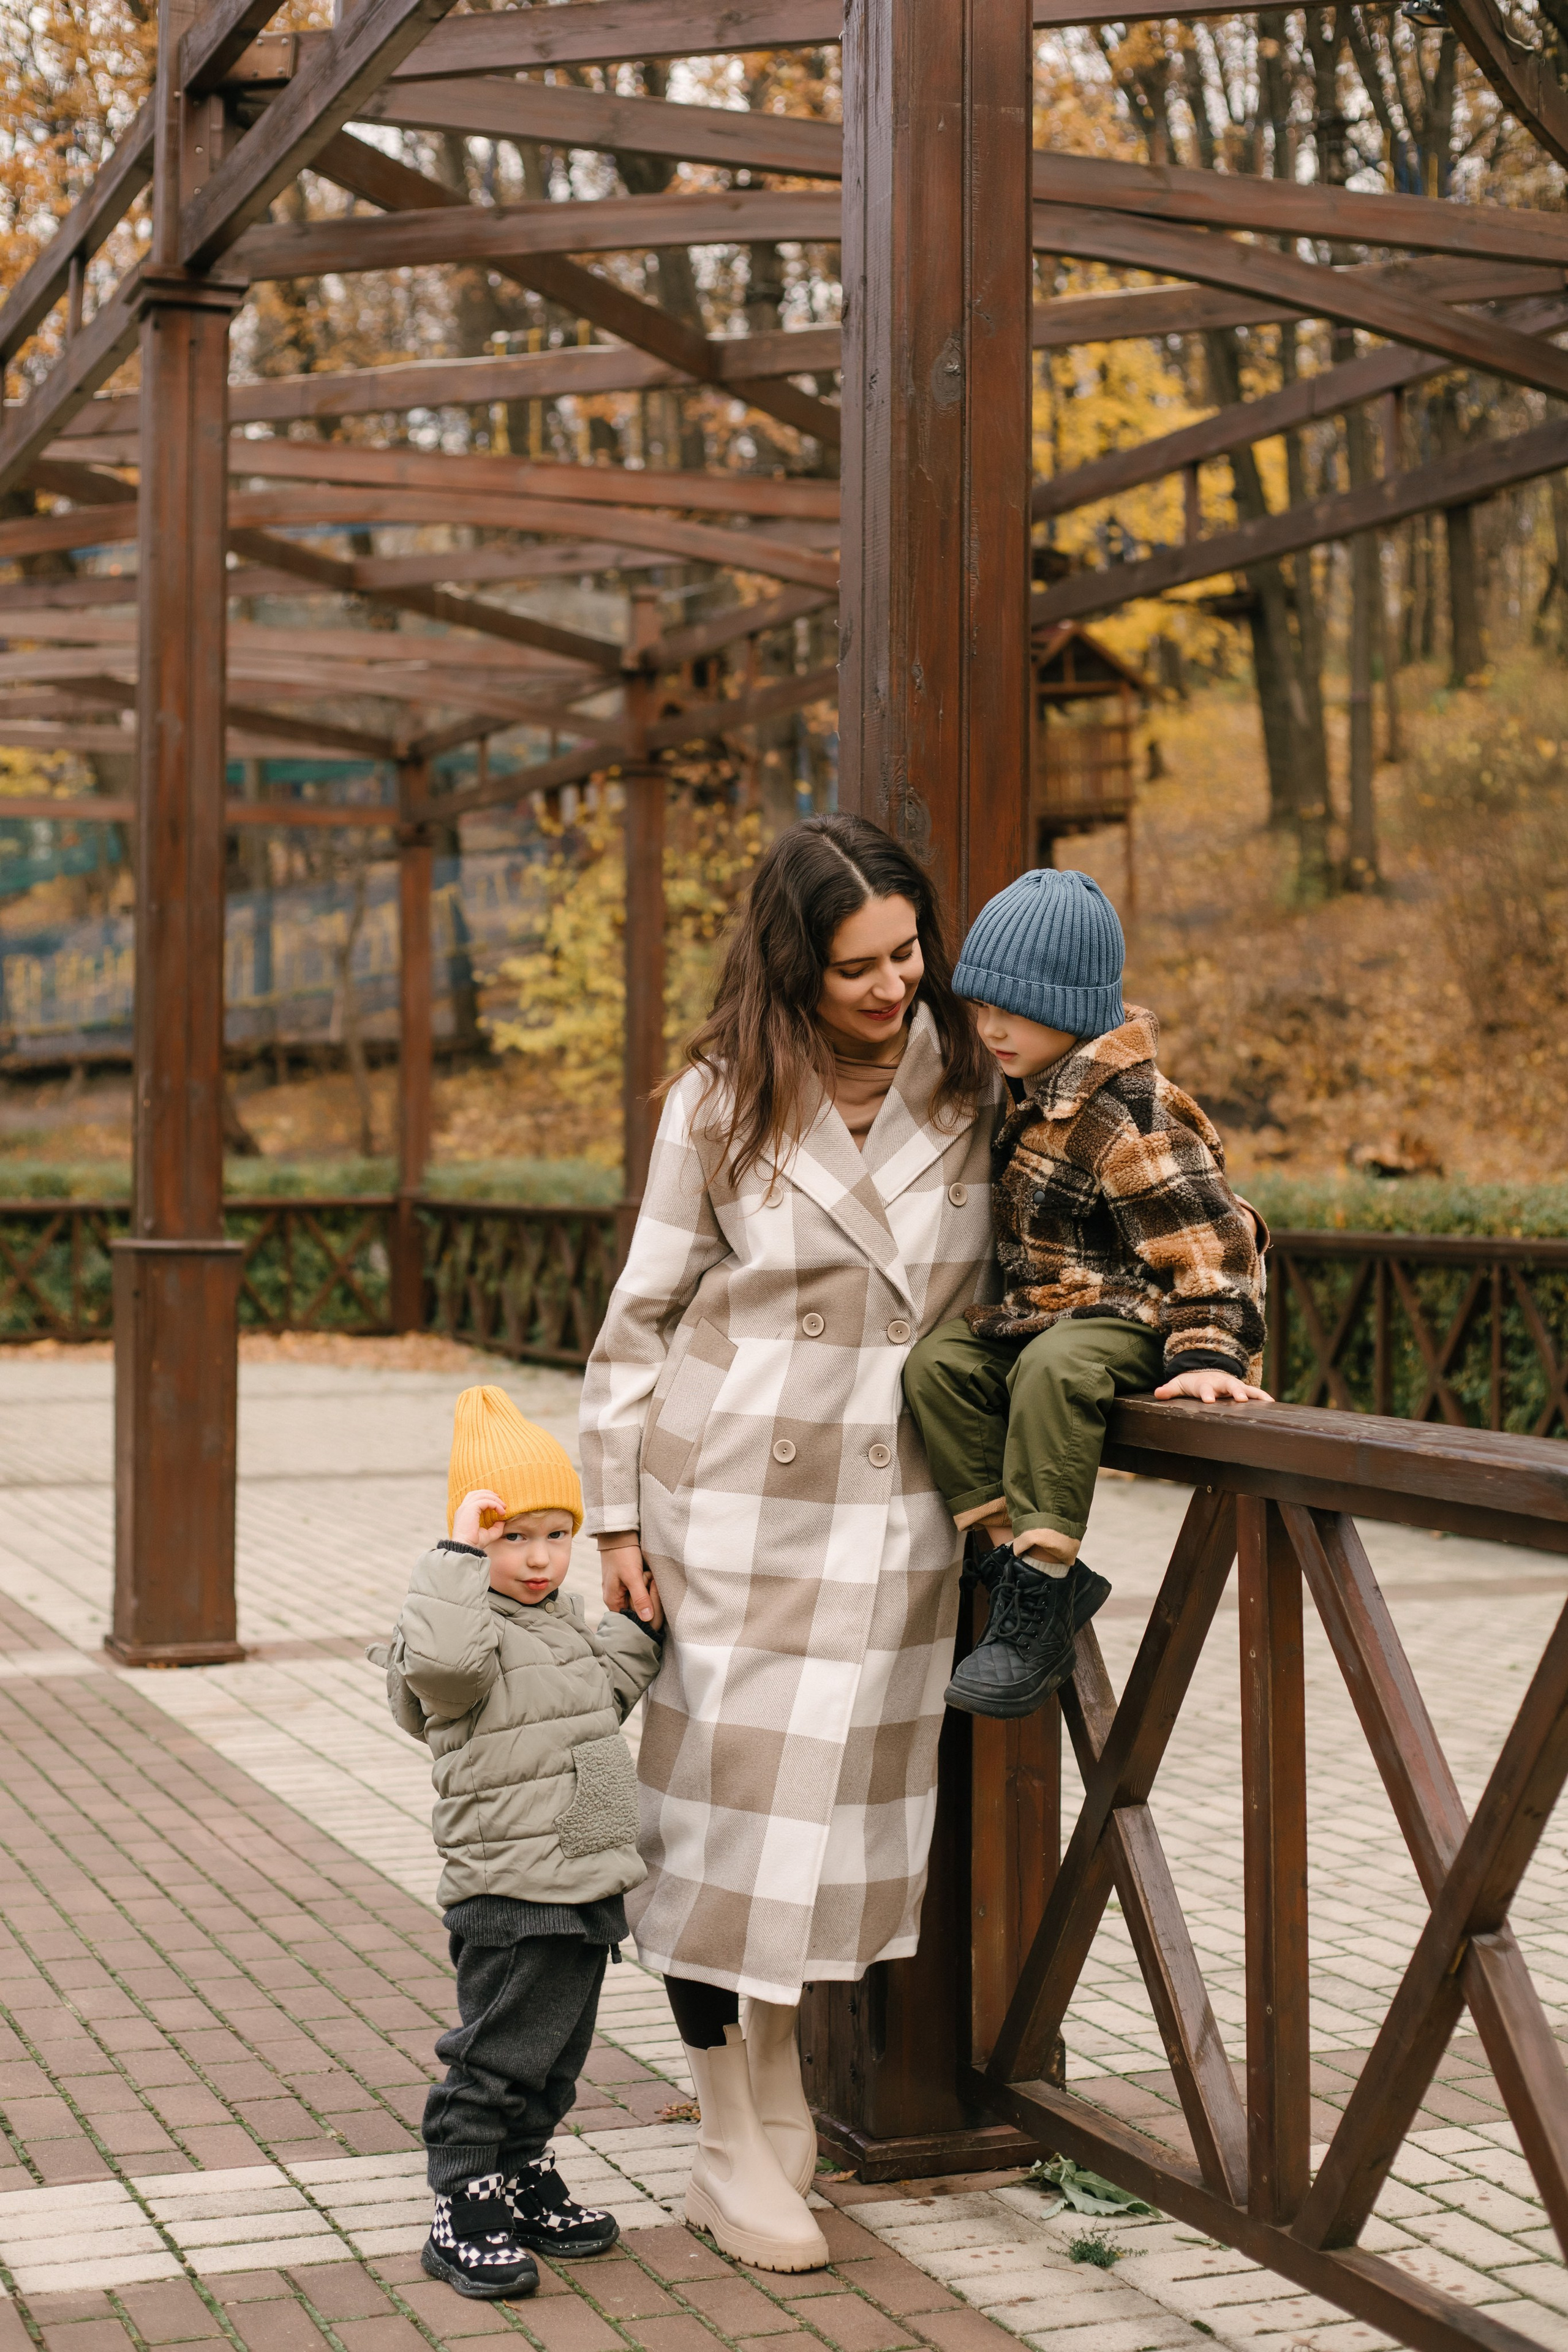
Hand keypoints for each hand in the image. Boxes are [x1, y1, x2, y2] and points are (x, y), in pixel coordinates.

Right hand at [452, 1488, 510, 1548]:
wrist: (466, 1548)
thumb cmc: (474, 1543)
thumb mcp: (488, 1534)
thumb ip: (496, 1527)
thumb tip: (502, 1521)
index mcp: (464, 1513)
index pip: (473, 1498)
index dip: (486, 1497)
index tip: (497, 1504)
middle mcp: (463, 1508)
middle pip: (476, 1493)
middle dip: (490, 1494)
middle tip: (501, 1501)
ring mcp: (465, 1508)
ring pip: (481, 1495)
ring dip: (494, 1499)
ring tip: (503, 1507)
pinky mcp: (470, 1509)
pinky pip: (485, 1501)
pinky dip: (495, 1504)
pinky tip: (501, 1512)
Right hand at [599, 1536, 662, 1629]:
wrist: (618, 1534)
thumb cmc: (622, 1554)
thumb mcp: (632, 1576)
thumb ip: (640, 1598)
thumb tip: (647, 1619)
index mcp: (613, 1602)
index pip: (632, 1620)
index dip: (645, 1612)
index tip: (651, 1597)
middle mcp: (615, 1599)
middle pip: (638, 1609)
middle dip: (646, 1597)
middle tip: (647, 1579)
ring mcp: (621, 1590)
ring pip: (641, 1599)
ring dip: (647, 1588)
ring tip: (645, 1573)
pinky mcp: (627, 1582)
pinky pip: (640, 1589)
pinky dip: (645, 1582)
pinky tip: (646, 1572)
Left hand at [1154, 1369, 1272, 1404]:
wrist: (1204, 1371)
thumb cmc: (1191, 1382)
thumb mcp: (1179, 1384)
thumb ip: (1169, 1390)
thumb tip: (1157, 1393)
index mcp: (1205, 1384)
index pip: (1205, 1388)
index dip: (1207, 1394)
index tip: (1209, 1400)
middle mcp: (1220, 1383)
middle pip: (1228, 1386)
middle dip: (1235, 1391)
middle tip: (1240, 1399)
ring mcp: (1232, 1385)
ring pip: (1245, 1388)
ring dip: (1253, 1394)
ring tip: (1266, 1402)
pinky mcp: (1241, 1389)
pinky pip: (1254, 1392)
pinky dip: (1263, 1397)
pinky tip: (1272, 1403)